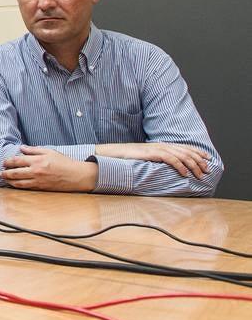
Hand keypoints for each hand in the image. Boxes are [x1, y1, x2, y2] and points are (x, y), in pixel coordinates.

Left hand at [1, 146, 97, 191]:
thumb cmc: (64, 162)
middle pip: (15, 173)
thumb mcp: (49, 152)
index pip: (18, 161)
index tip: (3, 162)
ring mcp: (38, 181)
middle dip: (6, 173)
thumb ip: (34, 150)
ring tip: (5, 179)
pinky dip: (19, 186)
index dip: (8, 162)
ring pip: (19, 182)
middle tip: (0, 173)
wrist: (77, 176)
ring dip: (10, 181)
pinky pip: (27, 188)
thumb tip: (22, 148)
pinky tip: (15, 185)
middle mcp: (36, 171)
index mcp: (38, 160)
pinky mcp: (42, 188)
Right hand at [95, 142, 211, 178]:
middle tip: (208, 170)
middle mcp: (161, 145)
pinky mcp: (152, 153)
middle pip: (186, 151)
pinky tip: (185, 173)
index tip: (208, 159)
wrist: (113, 154)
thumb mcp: (145, 158)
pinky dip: (179, 166)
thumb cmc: (127, 158)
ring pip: (181, 155)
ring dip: (193, 165)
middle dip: (199, 161)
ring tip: (200, 174)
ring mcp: (156, 148)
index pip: (184, 147)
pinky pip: (170, 159)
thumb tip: (167, 168)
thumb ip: (157, 160)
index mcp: (161, 145)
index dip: (198, 152)